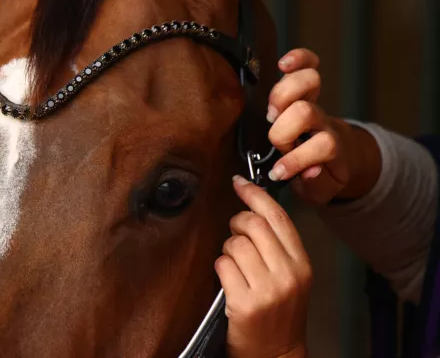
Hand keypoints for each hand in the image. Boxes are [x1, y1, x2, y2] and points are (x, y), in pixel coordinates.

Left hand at [216, 176, 310, 357]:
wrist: (276, 355)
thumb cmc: (280, 313)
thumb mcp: (291, 277)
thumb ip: (277, 246)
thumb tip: (251, 209)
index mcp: (301, 263)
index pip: (277, 217)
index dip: (255, 194)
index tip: (239, 182)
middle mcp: (288, 274)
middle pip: (253, 224)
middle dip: (236, 222)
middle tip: (233, 232)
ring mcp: (267, 289)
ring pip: (234, 243)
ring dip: (227, 250)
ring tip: (235, 266)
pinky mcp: (245, 303)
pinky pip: (222, 265)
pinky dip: (220, 269)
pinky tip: (229, 282)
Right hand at [266, 49, 379, 203]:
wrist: (343, 155)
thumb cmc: (326, 173)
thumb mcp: (322, 190)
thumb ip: (315, 184)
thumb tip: (309, 171)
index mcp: (331, 148)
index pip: (322, 145)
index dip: (297, 160)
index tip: (279, 173)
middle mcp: (322, 121)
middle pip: (304, 111)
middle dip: (283, 128)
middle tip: (277, 141)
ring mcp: (314, 102)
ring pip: (303, 84)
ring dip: (281, 97)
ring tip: (273, 113)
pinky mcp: (306, 90)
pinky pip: (307, 64)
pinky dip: (297, 59)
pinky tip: (284, 64)